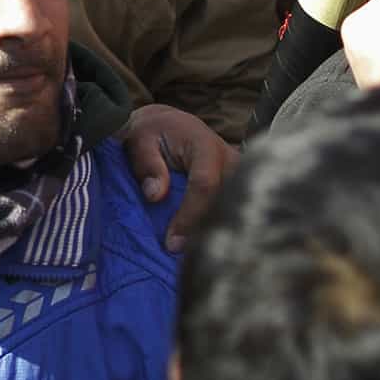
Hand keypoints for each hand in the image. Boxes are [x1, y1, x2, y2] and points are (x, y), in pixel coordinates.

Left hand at [118, 103, 232, 251]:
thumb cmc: (151, 132)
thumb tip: (155, 195)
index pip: (204, 184)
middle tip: (186, 256)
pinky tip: (206, 246)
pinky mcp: (239, 182)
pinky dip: (222, 227)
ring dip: (218, 230)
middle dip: (209, 230)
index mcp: (205, 145)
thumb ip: (147, 165)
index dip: (190, 216)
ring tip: (197, 256)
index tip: (172, 243)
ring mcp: (239, 171)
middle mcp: (229, 158)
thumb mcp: (140, 140)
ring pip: (238, 207)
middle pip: (228, 200)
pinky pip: (236, 207)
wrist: (166, 123)